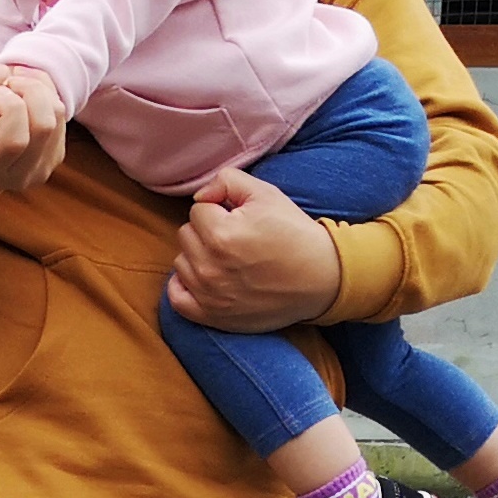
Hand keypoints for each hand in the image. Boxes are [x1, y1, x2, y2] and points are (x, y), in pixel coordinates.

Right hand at [0, 67, 64, 196]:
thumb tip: (2, 72)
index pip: (14, 140)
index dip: (5, 105)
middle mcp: (21, 175)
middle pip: (43, 124)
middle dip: (26, 91)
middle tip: (6, 83)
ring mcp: (44, 165)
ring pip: (56, 112)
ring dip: (34, 87)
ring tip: (12, 84)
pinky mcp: (56, 151)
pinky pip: (61, 110)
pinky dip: (43, 89)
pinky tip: (22, 89)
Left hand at [166, 168, 342, 330]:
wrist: (321, 279)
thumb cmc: (295, 234)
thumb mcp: (267, 194)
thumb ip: (227, 181)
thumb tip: (200, 195)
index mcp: (221, 234)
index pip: (198, 209)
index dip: (219, 209)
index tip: (239, 218)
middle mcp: (209, 266)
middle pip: (186, 234)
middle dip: (206, 231)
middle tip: (235, 237)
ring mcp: (208, 294)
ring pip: (181, 262)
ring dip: (197, 256)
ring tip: (227, 258)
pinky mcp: (211, 316)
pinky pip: (176, 298)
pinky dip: (184, 286)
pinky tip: (202, 278)